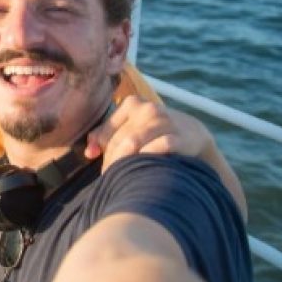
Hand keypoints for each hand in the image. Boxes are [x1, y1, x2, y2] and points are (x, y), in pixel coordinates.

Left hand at [86, 96, 212, 170]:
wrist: (192, 134)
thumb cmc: (152, 132)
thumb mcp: (130, 126)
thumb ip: (105, 135)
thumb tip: (89, 153)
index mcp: (132, 104)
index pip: (107, 134)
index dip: (102, 153)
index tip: (104, 169)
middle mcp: (148, 109)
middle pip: (119, 140)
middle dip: (113, 162)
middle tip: (112, 178)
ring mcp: (165, 121)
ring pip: (133, 144)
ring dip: (126, 163)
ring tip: (124, 178)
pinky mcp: (179, 137)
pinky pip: (156, 149)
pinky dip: (146, 160)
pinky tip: (144, 170)